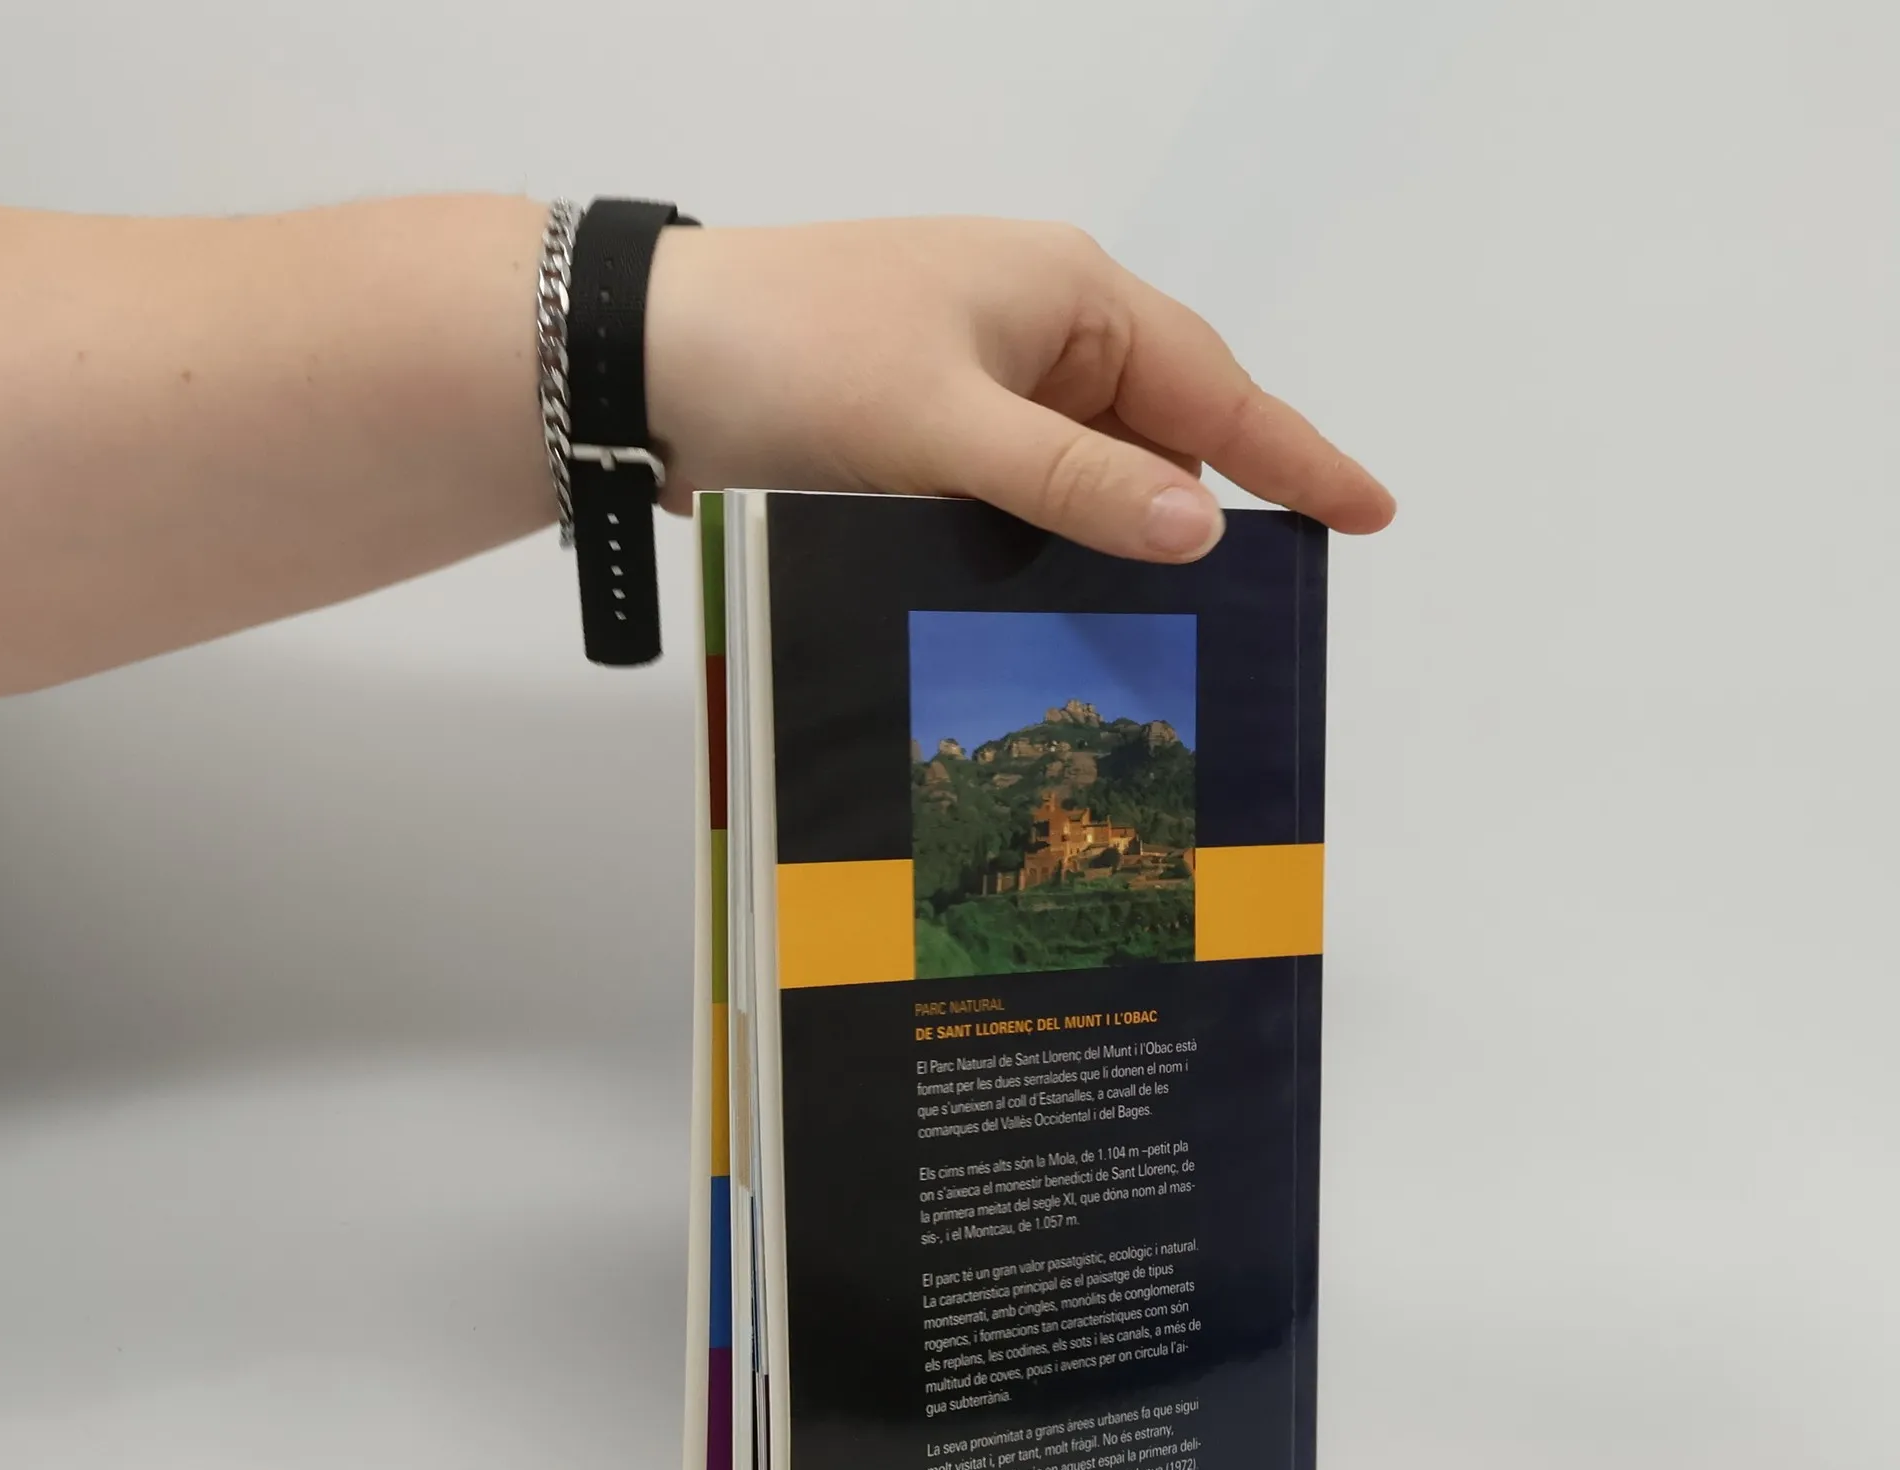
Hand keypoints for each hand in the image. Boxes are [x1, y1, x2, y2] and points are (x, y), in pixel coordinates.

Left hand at [646, 218, 1393, 561]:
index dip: (1295, 456)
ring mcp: (986, 379)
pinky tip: (1070, 598)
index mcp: (1069, 294)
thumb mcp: (950, 427)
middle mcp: (1041, 328)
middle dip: (1210, 511)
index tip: (1369, 512)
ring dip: (1122, 536)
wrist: (647, 359)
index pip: (1213, 388)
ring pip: (1092, 467)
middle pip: (1161, 429)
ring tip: (1175, 627)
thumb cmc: (798, 358)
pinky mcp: (933, 427)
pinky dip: (1054, 538)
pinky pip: (1029, 486)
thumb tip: (1199, 529)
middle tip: (1266, 605)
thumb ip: (1076, 481)